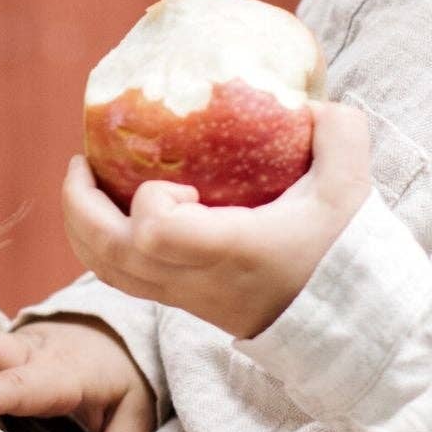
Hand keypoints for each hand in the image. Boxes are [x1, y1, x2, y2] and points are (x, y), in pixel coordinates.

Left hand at [61, 100, 372, 339]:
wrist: (346, 327)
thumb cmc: (343, 255)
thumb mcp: (350, 190)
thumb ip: (340, 136)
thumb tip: (314, 104)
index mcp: (229, 252)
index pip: (155, 234)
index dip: (150, 200)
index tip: (181, 183)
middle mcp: (196, 281)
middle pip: (110, 254)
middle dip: (81, 206)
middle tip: (81, 161)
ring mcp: (184, 298)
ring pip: (106, 272)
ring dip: (82, 226)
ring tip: (84, 182)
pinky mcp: (180, 304)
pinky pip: (120, 279)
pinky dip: (101, 244)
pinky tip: (113, 211)